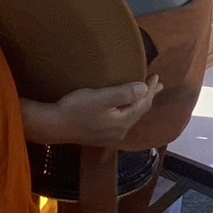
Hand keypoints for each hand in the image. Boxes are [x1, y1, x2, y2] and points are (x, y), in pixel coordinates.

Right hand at [21, 76, 163, 145]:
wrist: (54, 126)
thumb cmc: (77, 108)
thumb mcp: (101, 98)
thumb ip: (124, 93)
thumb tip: (145, 88)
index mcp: (123, 122)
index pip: (143, 104)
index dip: (150, 90)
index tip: (156, 76)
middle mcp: (120, 132)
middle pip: (139, 112)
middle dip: (147, 97)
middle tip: (157, 85)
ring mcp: (110, 136)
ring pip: (131, 117)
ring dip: (138, 104)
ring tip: (144, 95)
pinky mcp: (100, 135)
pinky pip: (122, 120)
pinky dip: (129, 109)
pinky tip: (124, 108)